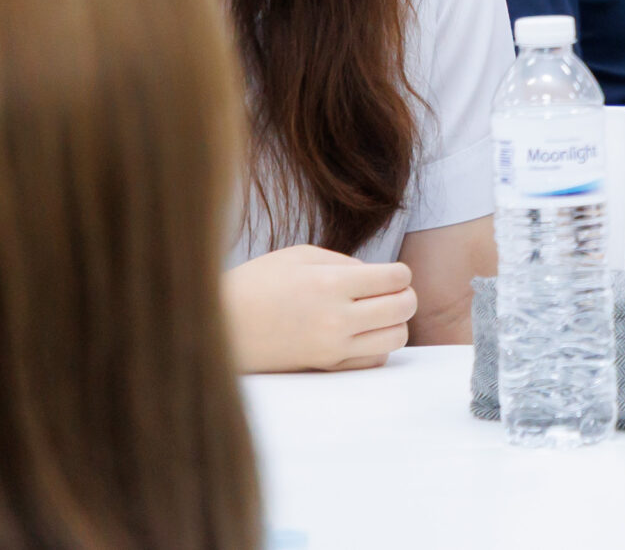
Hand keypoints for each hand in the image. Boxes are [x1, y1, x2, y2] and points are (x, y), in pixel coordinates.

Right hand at [223, 245, 416, 372]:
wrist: (219, 326)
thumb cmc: (257, 284)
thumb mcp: (300, 257)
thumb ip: (346, 263)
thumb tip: (379, 277)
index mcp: (330, 284)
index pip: (396, 278)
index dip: (400, 273)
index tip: (388, 273)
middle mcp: (336, 319)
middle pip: (404, 307)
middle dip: (405, 295)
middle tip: (390, 292)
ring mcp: (332, 348)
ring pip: (396, 338)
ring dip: (396, 323)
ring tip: (377, 313)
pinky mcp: (325, 368)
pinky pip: (374, 361)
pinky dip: (378, 346)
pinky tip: (362, 334)